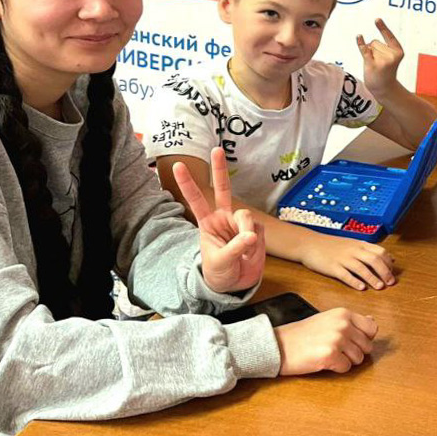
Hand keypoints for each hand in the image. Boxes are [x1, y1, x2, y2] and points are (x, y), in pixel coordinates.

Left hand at [172, 147, 265, 293]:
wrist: (235, 285)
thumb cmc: (219, 272)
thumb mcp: (220, 262)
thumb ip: (234, 247)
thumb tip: (250, 235)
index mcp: (208, 223)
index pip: (196, 200)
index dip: (188, 183)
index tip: (178, 166)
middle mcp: (224, 218)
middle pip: (223, 190)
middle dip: (220, 170)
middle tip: (216, 150)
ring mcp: (241, 224)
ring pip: (246, 217)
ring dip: (245, 233)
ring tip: (243, 252)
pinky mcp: (257, 231)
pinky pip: (259, 231)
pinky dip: (256, 245)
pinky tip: (250, 254)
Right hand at [274, 308, 377, 374]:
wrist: (278, 345)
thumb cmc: (302, 334)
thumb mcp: (329, 320)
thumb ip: (351, 321)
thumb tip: (373, 321)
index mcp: (343, 313)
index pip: (372, 328)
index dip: (364, 338)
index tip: (351, 341)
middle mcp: (343, 324)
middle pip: (367, 346)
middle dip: (355, 352)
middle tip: (336, 350)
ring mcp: (337, 340)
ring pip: (359, 359)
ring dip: (346, 361)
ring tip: (328, 355)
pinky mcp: (330, 355)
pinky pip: (346, 368)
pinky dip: (336, 369)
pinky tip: (323, 361)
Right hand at [301, 232, 395, 290]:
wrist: (309, 243)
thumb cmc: (331, 245)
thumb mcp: (353, 243)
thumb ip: (370, 251)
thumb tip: (390, 258)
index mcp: (360, 244)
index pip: (380, 252)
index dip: (388, 263)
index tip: (393, 272)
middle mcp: (353, 250)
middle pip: (374, 260)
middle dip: (385, 272)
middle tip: (390, 283)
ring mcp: (342, 259)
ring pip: (361, 268)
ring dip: (372, 278)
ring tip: (380, 287)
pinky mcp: (332, 267)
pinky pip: (345, 275)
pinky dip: (354, 282)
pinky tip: (361, 288)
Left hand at [357, 18, 403, 94]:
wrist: (384, 89)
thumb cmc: (385, 72)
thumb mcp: (389, 58)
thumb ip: (380, 47)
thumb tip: (362, 39)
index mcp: (398, 51)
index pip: (389, 36)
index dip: (382, 27)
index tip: (376, 19)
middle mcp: (392, 55)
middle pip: (375, 42)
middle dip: (373, 50)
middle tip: (379, 63)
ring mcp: (383, 60)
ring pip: (369, 47)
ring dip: (369, 54)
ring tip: (375, 65)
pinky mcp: (373, 65)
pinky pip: (365, 50)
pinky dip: (360, 43)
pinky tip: (358, 36)